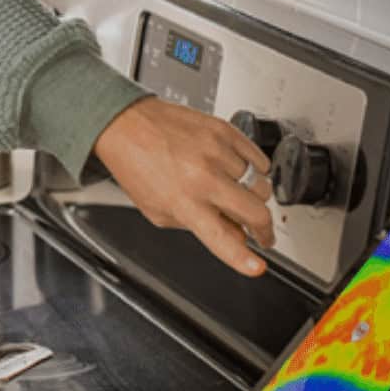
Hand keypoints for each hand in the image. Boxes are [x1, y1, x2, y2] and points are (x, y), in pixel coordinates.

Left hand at [93, 97, 274, 276]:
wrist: (125, 124)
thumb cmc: (136, 166)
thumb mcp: (157, 209)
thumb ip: (196, 226)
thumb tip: (234, 236)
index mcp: (182, 200)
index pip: (221, 237)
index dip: (242, 258)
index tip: (256, 267)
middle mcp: (202, 176)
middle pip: (256, 212)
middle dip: (263, 230)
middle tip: (261, 234)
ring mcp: (216, 152)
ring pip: (261, 186)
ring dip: (255, 198)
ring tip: (236, 195)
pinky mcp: (224, 131)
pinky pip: (259, 159)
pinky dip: (255, 170)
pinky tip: (238, 173)